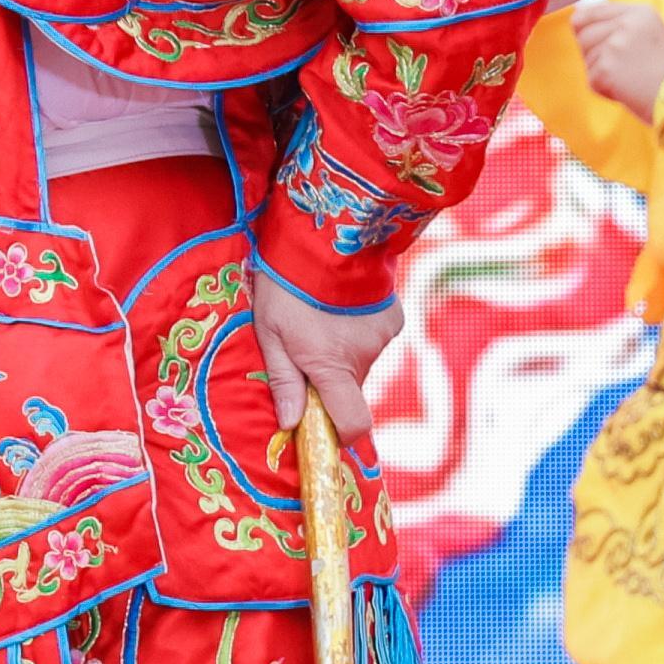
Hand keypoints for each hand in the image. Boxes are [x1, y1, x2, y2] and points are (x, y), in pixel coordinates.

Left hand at [246, 266, 403, 463]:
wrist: (324, 230)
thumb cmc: (286, 282)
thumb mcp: (269, 330)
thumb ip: (284, 380)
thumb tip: (291, 424)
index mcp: (332, 365)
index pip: (354, 423)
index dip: (342, 433)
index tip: (322, 425)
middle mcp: (364, 355)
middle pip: (351, 388)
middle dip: (330, 379)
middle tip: (303, 345)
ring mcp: (383, 335)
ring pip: (361, 360)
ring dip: (343, 350)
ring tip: (319, 315)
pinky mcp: (394, 315)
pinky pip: (374, 337)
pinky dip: (358, 329)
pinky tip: (340, 304)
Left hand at [571, 0, 663, 116]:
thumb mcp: (652, 34)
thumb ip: (620, 24)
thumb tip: (579, 18)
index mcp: (639, 12)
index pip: (589, 12)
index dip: (584, 28)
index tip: (589, 39)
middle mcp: (626, 24)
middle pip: (583, 34)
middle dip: (592, 53)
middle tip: (617, 67)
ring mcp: (615, 46)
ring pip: (587, 58)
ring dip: (601, 72)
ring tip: (628, 79)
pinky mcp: (607, 69)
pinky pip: (592, 80)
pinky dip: (606, 90)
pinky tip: (628, 91)